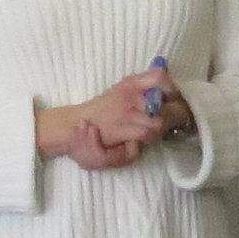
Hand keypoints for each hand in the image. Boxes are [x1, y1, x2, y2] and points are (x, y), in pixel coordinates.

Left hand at [40, 74, 172, 168]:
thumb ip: (123, 156)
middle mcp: (126, 107)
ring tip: (166, 112)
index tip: (156, 137)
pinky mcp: (129, 82)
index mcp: (119, 127)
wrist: (69, 125)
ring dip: (169, 108)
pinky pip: (157, 77)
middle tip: (167, 126)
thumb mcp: (100, 160)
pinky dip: (167, 84)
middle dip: (167, 125)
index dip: (156, 137)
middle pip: (161, 117)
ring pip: (164, 99)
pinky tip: (167, 93)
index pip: (150, 131)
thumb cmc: (85, 146)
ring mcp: (129, 92)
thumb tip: (137, 144)